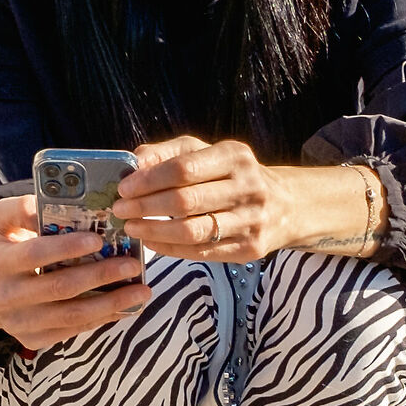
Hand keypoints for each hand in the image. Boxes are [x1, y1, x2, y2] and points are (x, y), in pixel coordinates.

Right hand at [0, 194, 148, 350]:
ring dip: (111, 303)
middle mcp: (6, 297)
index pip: (34, 254)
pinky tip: (126, 306)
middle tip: (132, 264)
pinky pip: (74, 331)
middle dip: (101, 276)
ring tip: (141, 290)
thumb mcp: (3, 223)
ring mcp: (20, 323)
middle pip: (60, 288)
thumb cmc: (5, 250)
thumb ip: (22, 208)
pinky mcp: (34, 340)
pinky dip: (103, 318)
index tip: (98, 239)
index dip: (66, 248)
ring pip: (72, 316)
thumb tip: (53, 205)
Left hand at [108, 137, 290, 259]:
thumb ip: (169, 153)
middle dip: (145, 207)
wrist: (286, 206)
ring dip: (154, 231)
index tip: (124, 188)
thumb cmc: (233, 175)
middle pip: (185, 201)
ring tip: (132, 228)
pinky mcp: (249, 249)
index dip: (149, 180)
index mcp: (235, 157)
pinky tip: (152, 241)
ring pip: (192, 231)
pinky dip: (171, 249)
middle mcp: (248, 187)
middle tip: (120, 210)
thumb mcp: (207, 153)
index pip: (184, 168)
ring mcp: (251, 221)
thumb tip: (134, 161)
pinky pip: (202, 252)